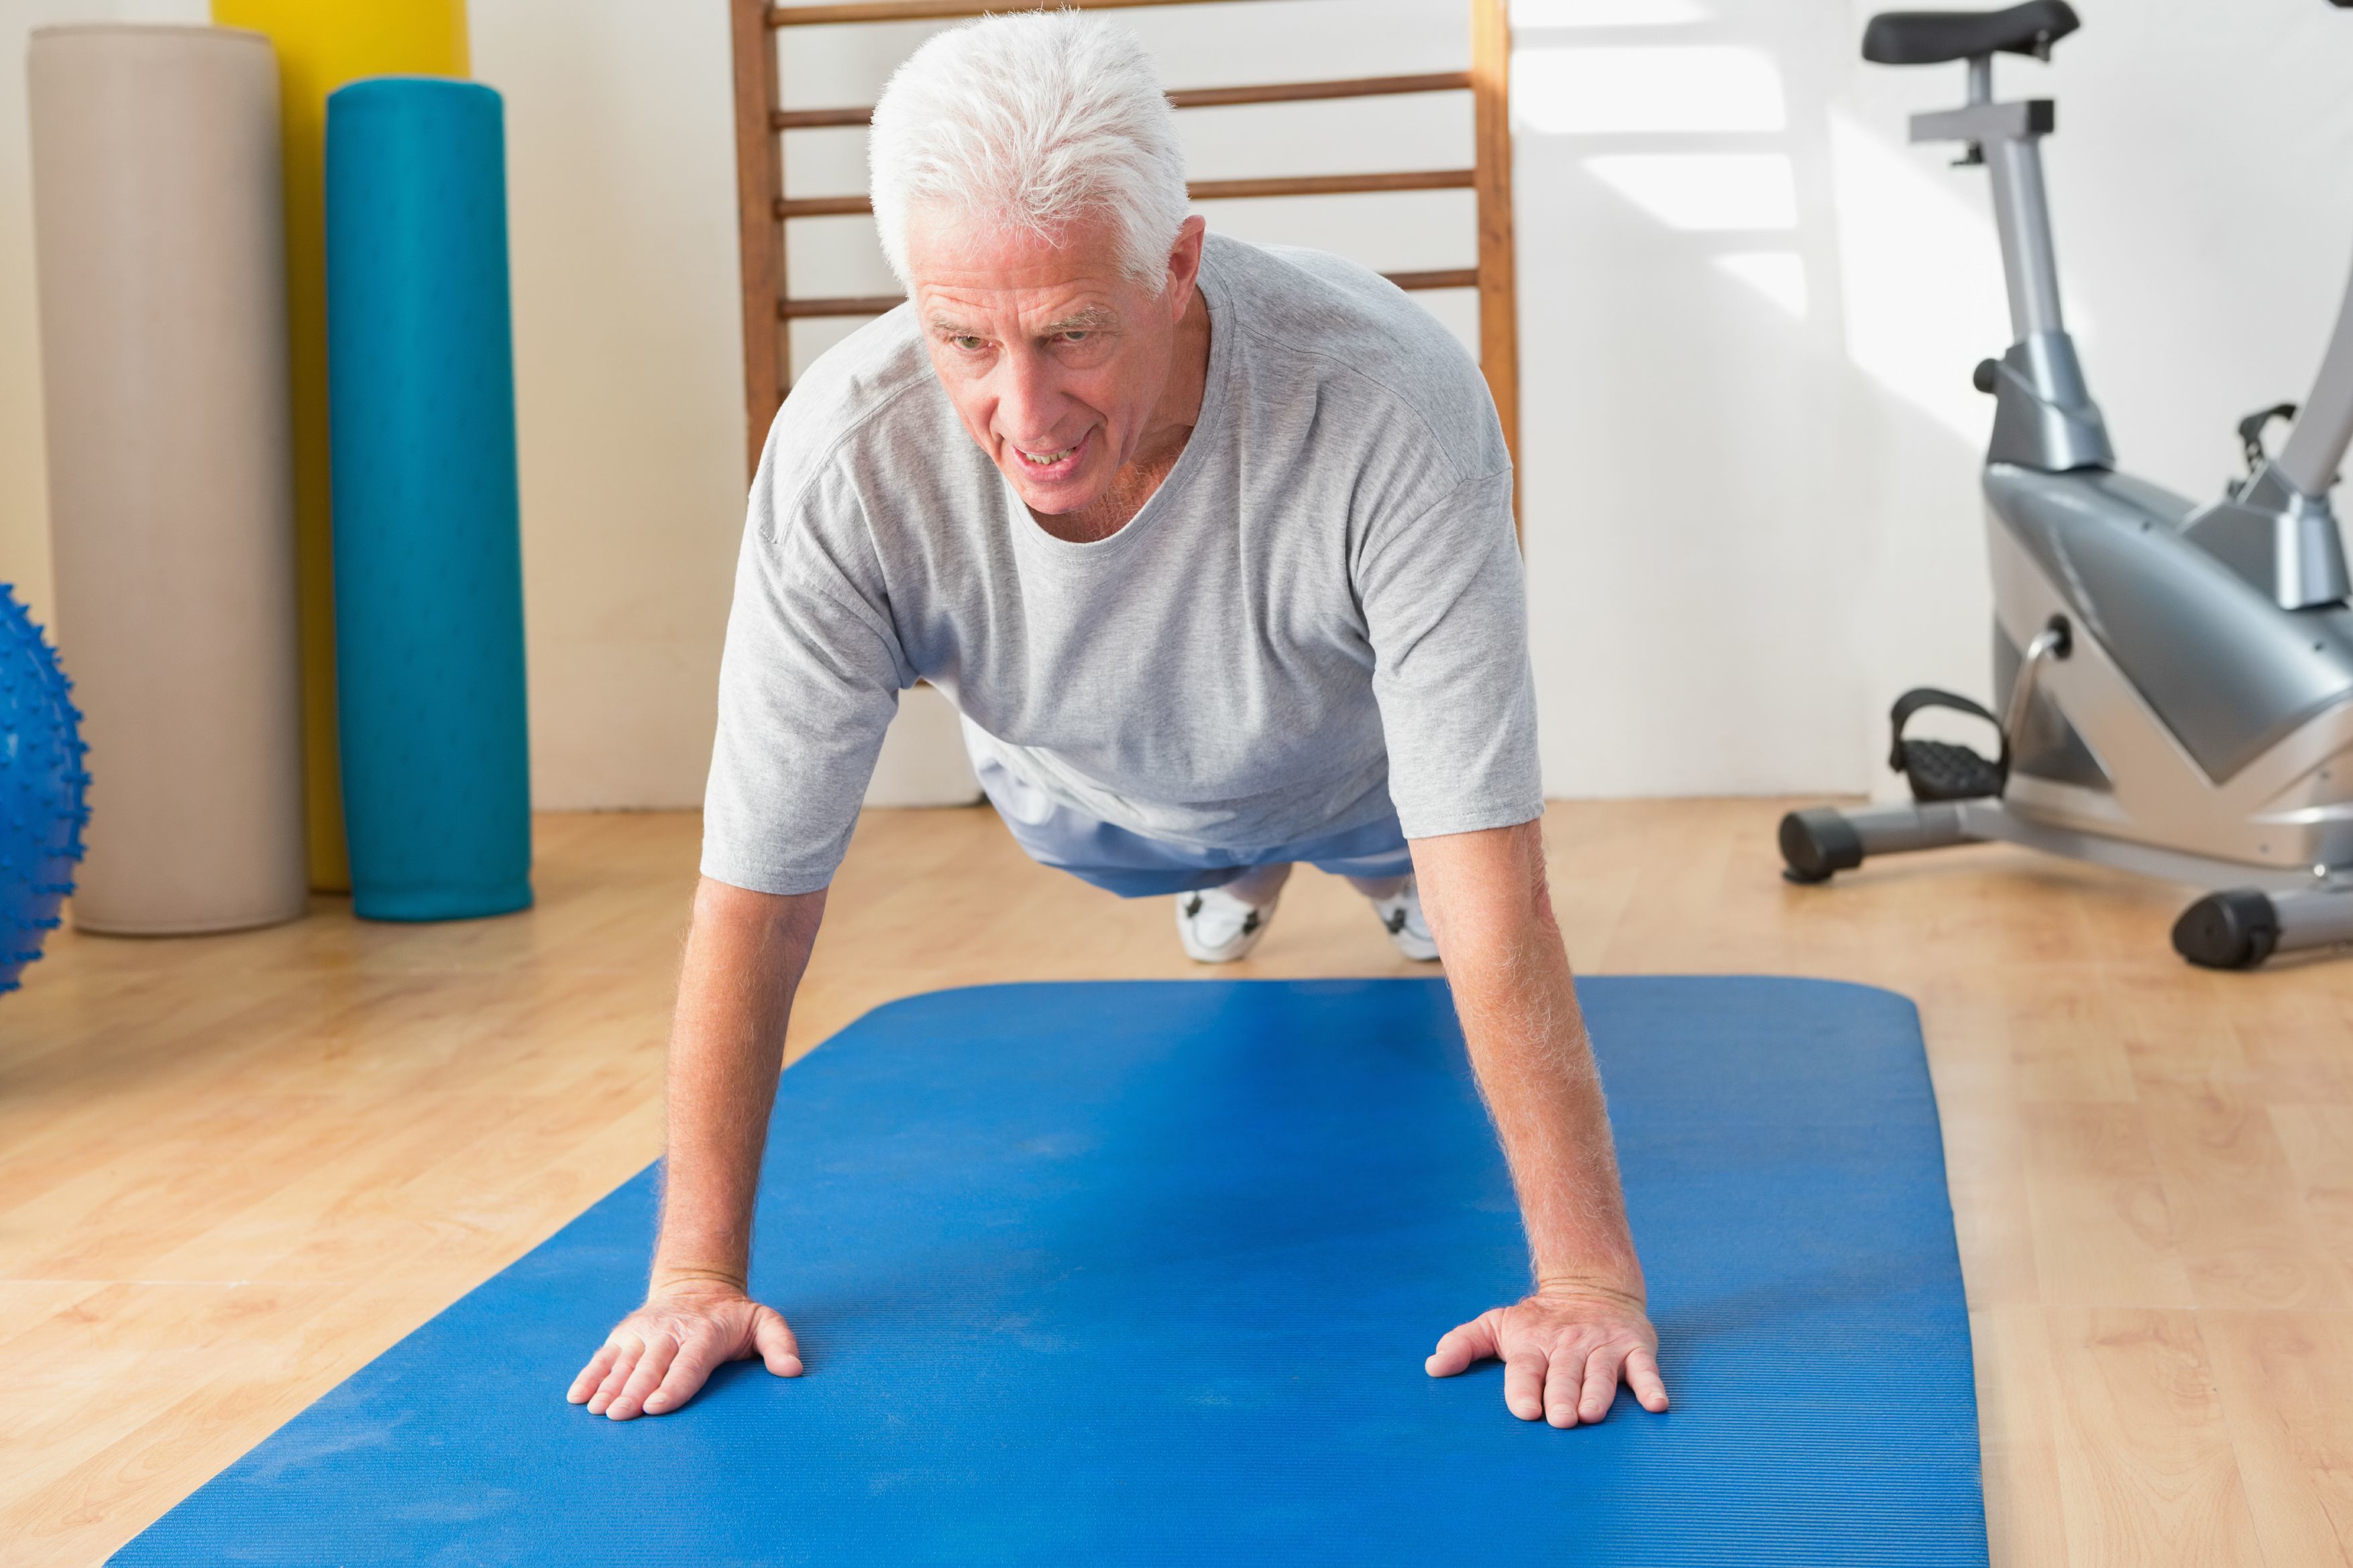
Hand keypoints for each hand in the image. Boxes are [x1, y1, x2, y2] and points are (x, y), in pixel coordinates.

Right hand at [566, 1275, 801, 1419]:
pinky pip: (604, 1356)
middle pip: (650, 1366)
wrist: (698, 1285)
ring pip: (623, 1362)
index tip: (656, 1407)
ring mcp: (643, 1332)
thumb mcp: (764, 1323)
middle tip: (620, 1416)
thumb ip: (780, 1343)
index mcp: (704, 1333)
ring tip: (597, 1411)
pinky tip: (577, 1397)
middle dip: (634, 1392)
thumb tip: (792, 1371)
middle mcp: (670, 1331)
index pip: (688, 1364)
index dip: (672, 1386)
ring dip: (609, 1387)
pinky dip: (590, 1375)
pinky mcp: (624, 1335)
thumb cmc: (734, 1318)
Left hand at [1425, 1282, 1668, 1426]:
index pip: (1526, 1368)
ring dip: (1597, 1393)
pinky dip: (1651, 1385)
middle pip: (1564, 1374)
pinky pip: (1645, 1368)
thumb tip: (1431, 1366)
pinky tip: (1656, 1405)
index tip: (1525, 1410)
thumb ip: (1463, 1344)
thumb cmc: (1539, 1321)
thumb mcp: (1498, 1325)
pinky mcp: (1634, 1348)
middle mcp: (1568, 1345)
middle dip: (1561, 1395)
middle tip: (1559, 1419)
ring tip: (1591, 1414)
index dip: (1525, 1388)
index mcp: (1533, 1343)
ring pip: (1600, 1373)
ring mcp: (1602, 1346)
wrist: (1592, 1286)